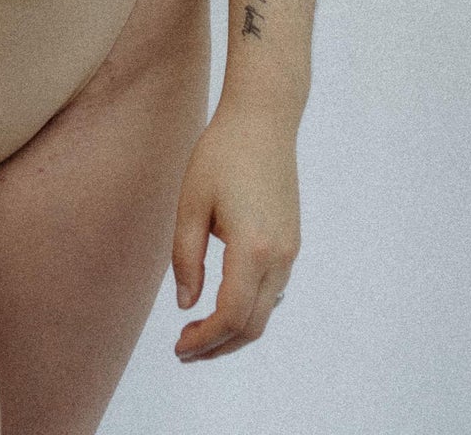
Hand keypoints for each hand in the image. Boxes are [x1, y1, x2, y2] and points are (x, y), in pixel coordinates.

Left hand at [171, 100, 300, 361]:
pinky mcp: (292, 242)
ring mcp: (290, 250)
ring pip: (265, 312)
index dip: (204, 340)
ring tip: (199, 332)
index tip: (178, 348)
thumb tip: (186, 305)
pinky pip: (273, 291)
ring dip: (234, 331)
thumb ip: (186, 258)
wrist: (264, 120)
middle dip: (218, 346)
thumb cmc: (221, 154)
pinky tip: (223, 302)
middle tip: (184, 350)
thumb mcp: (191, 203)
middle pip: (252, 326)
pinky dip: (249, 309)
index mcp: (252, 248)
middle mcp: (279, 256)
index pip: (230, 316)